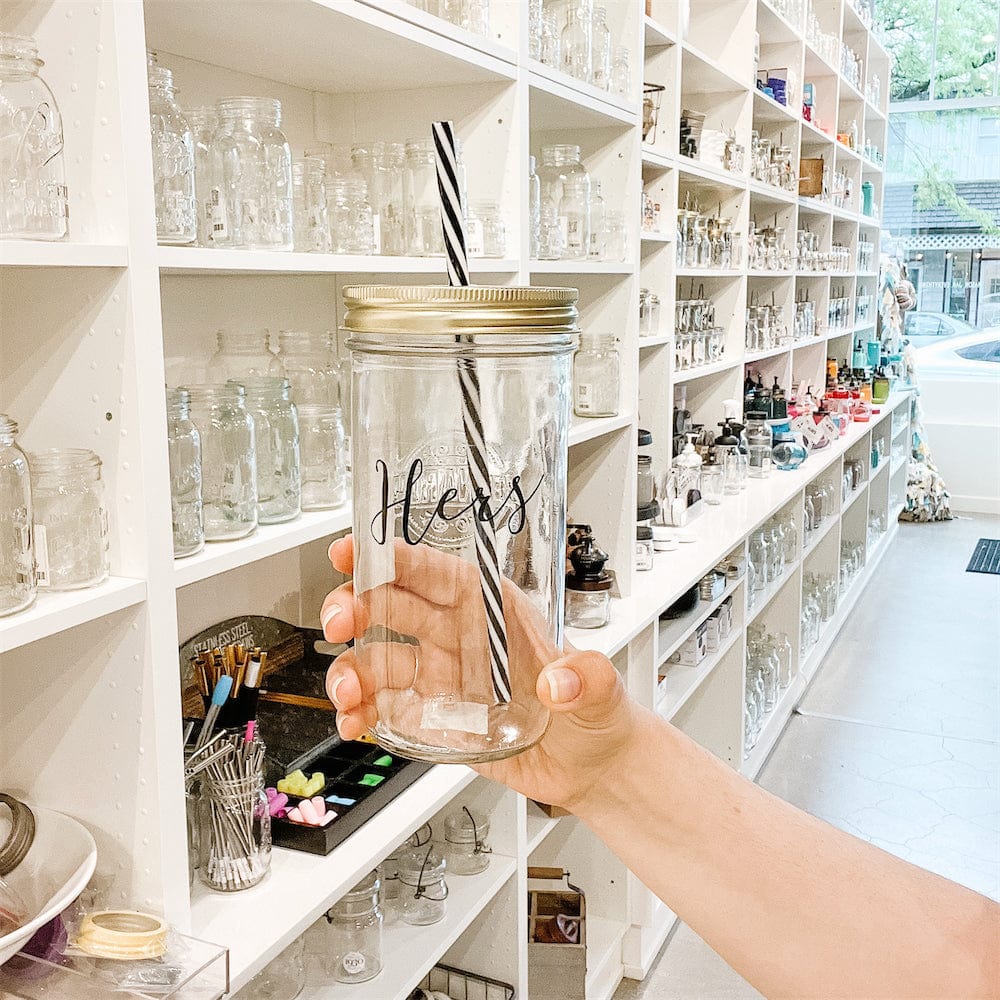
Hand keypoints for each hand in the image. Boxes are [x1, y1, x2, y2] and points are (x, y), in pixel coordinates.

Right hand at [321, 536, 639, 812]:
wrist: (592, 766)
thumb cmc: (597, 712)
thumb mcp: (601, 689)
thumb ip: (588, 678)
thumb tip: (561, 682)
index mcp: (493, 610)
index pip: (437, 573)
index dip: (395, 558)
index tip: (357, 552)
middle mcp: (460, 636)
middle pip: (393, 607)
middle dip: (356, 606)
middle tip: (340, 623)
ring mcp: (441, 677)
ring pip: (378, 659)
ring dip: (352, 669)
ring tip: (348, 693)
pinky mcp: (433, 718)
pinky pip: (384, 707)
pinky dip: (360, 713)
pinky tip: (354, 723)